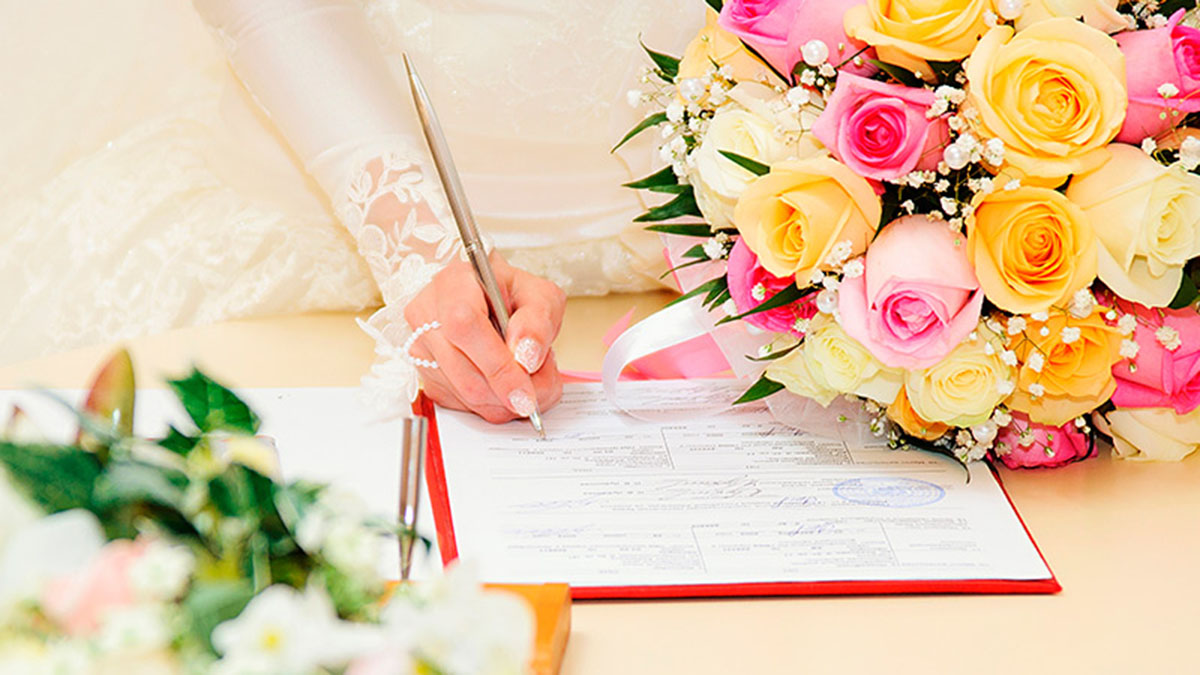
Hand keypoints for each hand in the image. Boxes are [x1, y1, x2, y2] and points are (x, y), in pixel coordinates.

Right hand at [404, 253, 565, 422]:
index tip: (526, 391)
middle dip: (509, 392)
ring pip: (465, 396)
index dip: (497, 365)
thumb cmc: (511, 294)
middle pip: (464, 372)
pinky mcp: (426, 375)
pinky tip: (504, 383)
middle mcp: (427, 314)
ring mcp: (421, 348)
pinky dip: (492, 404)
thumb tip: (526, 357)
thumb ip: (538, 322)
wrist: (488, 301)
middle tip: (540, 388)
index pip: (464, 327)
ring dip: (505, 400)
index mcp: (454, 282)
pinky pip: (462, 405)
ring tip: (527, 379)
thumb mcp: (540, 295)